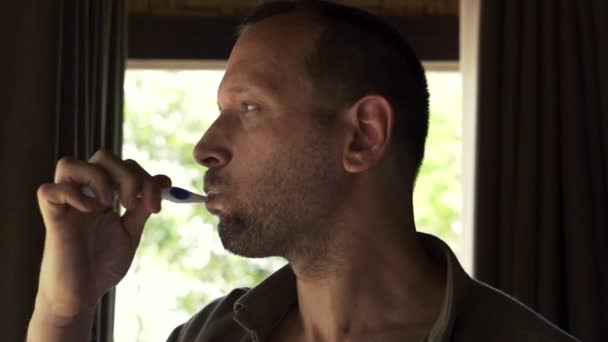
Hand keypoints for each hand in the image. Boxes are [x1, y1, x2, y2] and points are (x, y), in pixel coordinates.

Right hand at [34, 149, 170, 321]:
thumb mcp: (131, 232)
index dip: (146, 178)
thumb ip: (143, 206)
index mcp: (104, 194)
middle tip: (133, 205)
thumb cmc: (103, 265)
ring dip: (98, 177)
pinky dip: (71, 193)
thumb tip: (164, 180)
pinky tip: (89, 211)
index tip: (157, 205)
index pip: (124, 165)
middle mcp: (85, 193)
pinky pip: (49, 190)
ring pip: (69, 163)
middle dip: (127, 175)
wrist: (83, 295)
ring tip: (109, 206)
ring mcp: (67, 204)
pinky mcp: (52, 218)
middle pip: (102, 156)